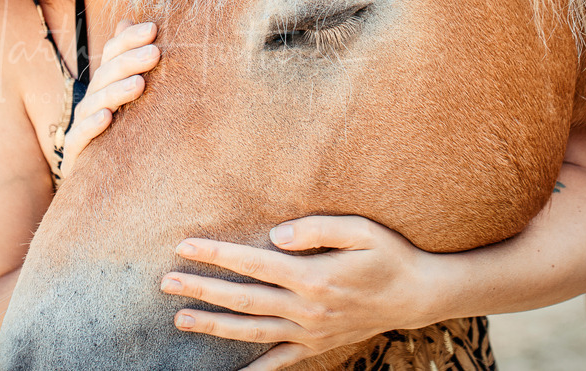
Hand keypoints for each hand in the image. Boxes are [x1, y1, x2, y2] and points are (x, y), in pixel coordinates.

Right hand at [59, 20, 159, 177]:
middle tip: (156, 53)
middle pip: (106, 75)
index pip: (112, 54)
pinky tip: (107, 118)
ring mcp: (81, 127)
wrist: (103, 183)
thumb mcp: (129, 94)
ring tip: (139, 84)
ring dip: (116, 92)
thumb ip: (127, 59)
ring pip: (95, 103)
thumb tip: (126, 19)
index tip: (154, 29)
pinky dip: (92, 126)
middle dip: (130, 61)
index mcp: (105, 84)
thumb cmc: (124, 132)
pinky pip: (80, 138)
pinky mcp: (75, 155)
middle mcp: (91, 101)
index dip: (129, 40)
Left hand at [160, 216, 440, 370]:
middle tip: (165, 283)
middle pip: (243, 300)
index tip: (184, 246)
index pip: (252, 264)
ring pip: (253, 331)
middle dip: (202, 290)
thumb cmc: (389, 254)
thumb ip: (317, 229)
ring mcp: (311, 331)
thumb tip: (275, 236)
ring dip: (214, 326)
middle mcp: (307, 308)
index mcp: (313, 277)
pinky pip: (281, 361)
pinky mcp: (318, 345)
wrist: (420, 295)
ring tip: (180, 320)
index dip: (216, 255)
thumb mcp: (361, 230)